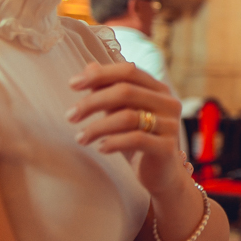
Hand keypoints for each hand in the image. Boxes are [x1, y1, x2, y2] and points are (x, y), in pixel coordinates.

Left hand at [68, 62, 185, 197]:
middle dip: (92, 102)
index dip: (100, 74)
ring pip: (128, 116)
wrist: (161, 174)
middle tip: (70, 116)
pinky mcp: (167, 147)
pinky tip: (100, 148)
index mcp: (159, 89)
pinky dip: (113, 142)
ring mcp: (170, 125)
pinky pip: (135, 139)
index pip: (129, 71)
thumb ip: (108, 89)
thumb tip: (89, 67)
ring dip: (97, 127)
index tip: (72, 84)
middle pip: (126, 91)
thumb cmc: (139, 140)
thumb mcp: (121, 112)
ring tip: (81, 138)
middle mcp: (168, 103)